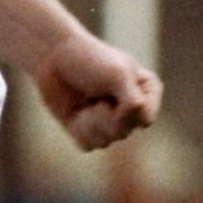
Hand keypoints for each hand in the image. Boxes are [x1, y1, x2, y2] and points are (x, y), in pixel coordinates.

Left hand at [32, 35, 161, 151]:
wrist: (54, 56)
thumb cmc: (90, 60)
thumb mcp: (119, 75)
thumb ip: (134, 102)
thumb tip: (136, 127)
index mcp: (147, 92)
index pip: (145, 119)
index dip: (127, 109)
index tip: (115, 85)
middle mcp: (132, 110)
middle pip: (123, 131)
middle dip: (104, 113)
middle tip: (95, 90)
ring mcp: (111, 122)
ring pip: (106, 140)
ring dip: (90, 119)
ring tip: (85, 99)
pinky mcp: (89, 131)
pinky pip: (89, 145)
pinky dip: (79, 128)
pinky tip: (76, 111)